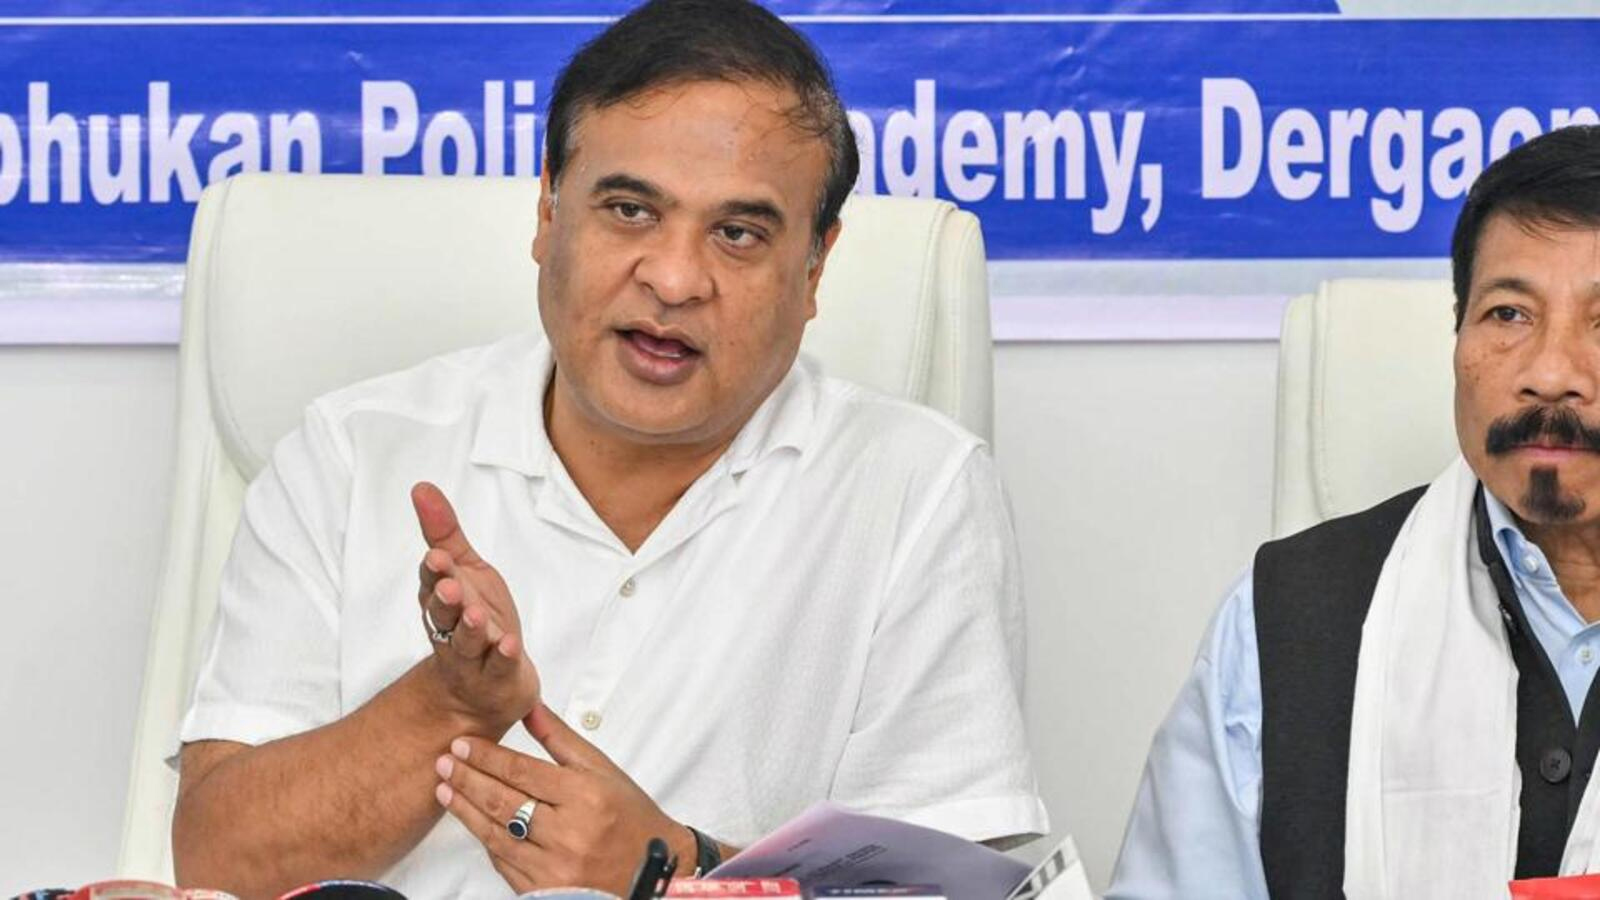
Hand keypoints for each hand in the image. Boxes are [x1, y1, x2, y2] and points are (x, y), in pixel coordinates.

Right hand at [413, 481, 540, 734]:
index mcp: (441, 601)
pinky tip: (509, 645)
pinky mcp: (498, 677)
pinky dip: (503, 657)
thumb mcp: (463, 570)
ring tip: (476, 615)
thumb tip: (421, 487)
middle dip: (445, 601)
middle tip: (448, 587)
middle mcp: (452, 630)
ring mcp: (474, 657)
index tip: (436, 558)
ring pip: (468, 644)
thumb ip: (444, 532)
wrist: (485, 688)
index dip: (435, 573)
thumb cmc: (474, 618)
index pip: (433, 584)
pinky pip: (499, 668)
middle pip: (444, 615)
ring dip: (471, 630)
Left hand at [433, 704, 698, 893]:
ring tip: (443, 789)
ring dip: (465, 810)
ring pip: (496, 834)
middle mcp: (568, 831)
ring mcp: (555, 866)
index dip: (486, 756)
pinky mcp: (545, 890)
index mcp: (584, 794)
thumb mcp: (602, 769)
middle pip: (503, 801)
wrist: (653, 870)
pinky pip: (504, 862)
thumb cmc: (630, 816)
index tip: (463, 744)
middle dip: (467, 779)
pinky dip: (485, 839)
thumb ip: (561, 739)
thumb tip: (529, 707)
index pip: (521, 771)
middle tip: (443, 761)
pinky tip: (471, 821)